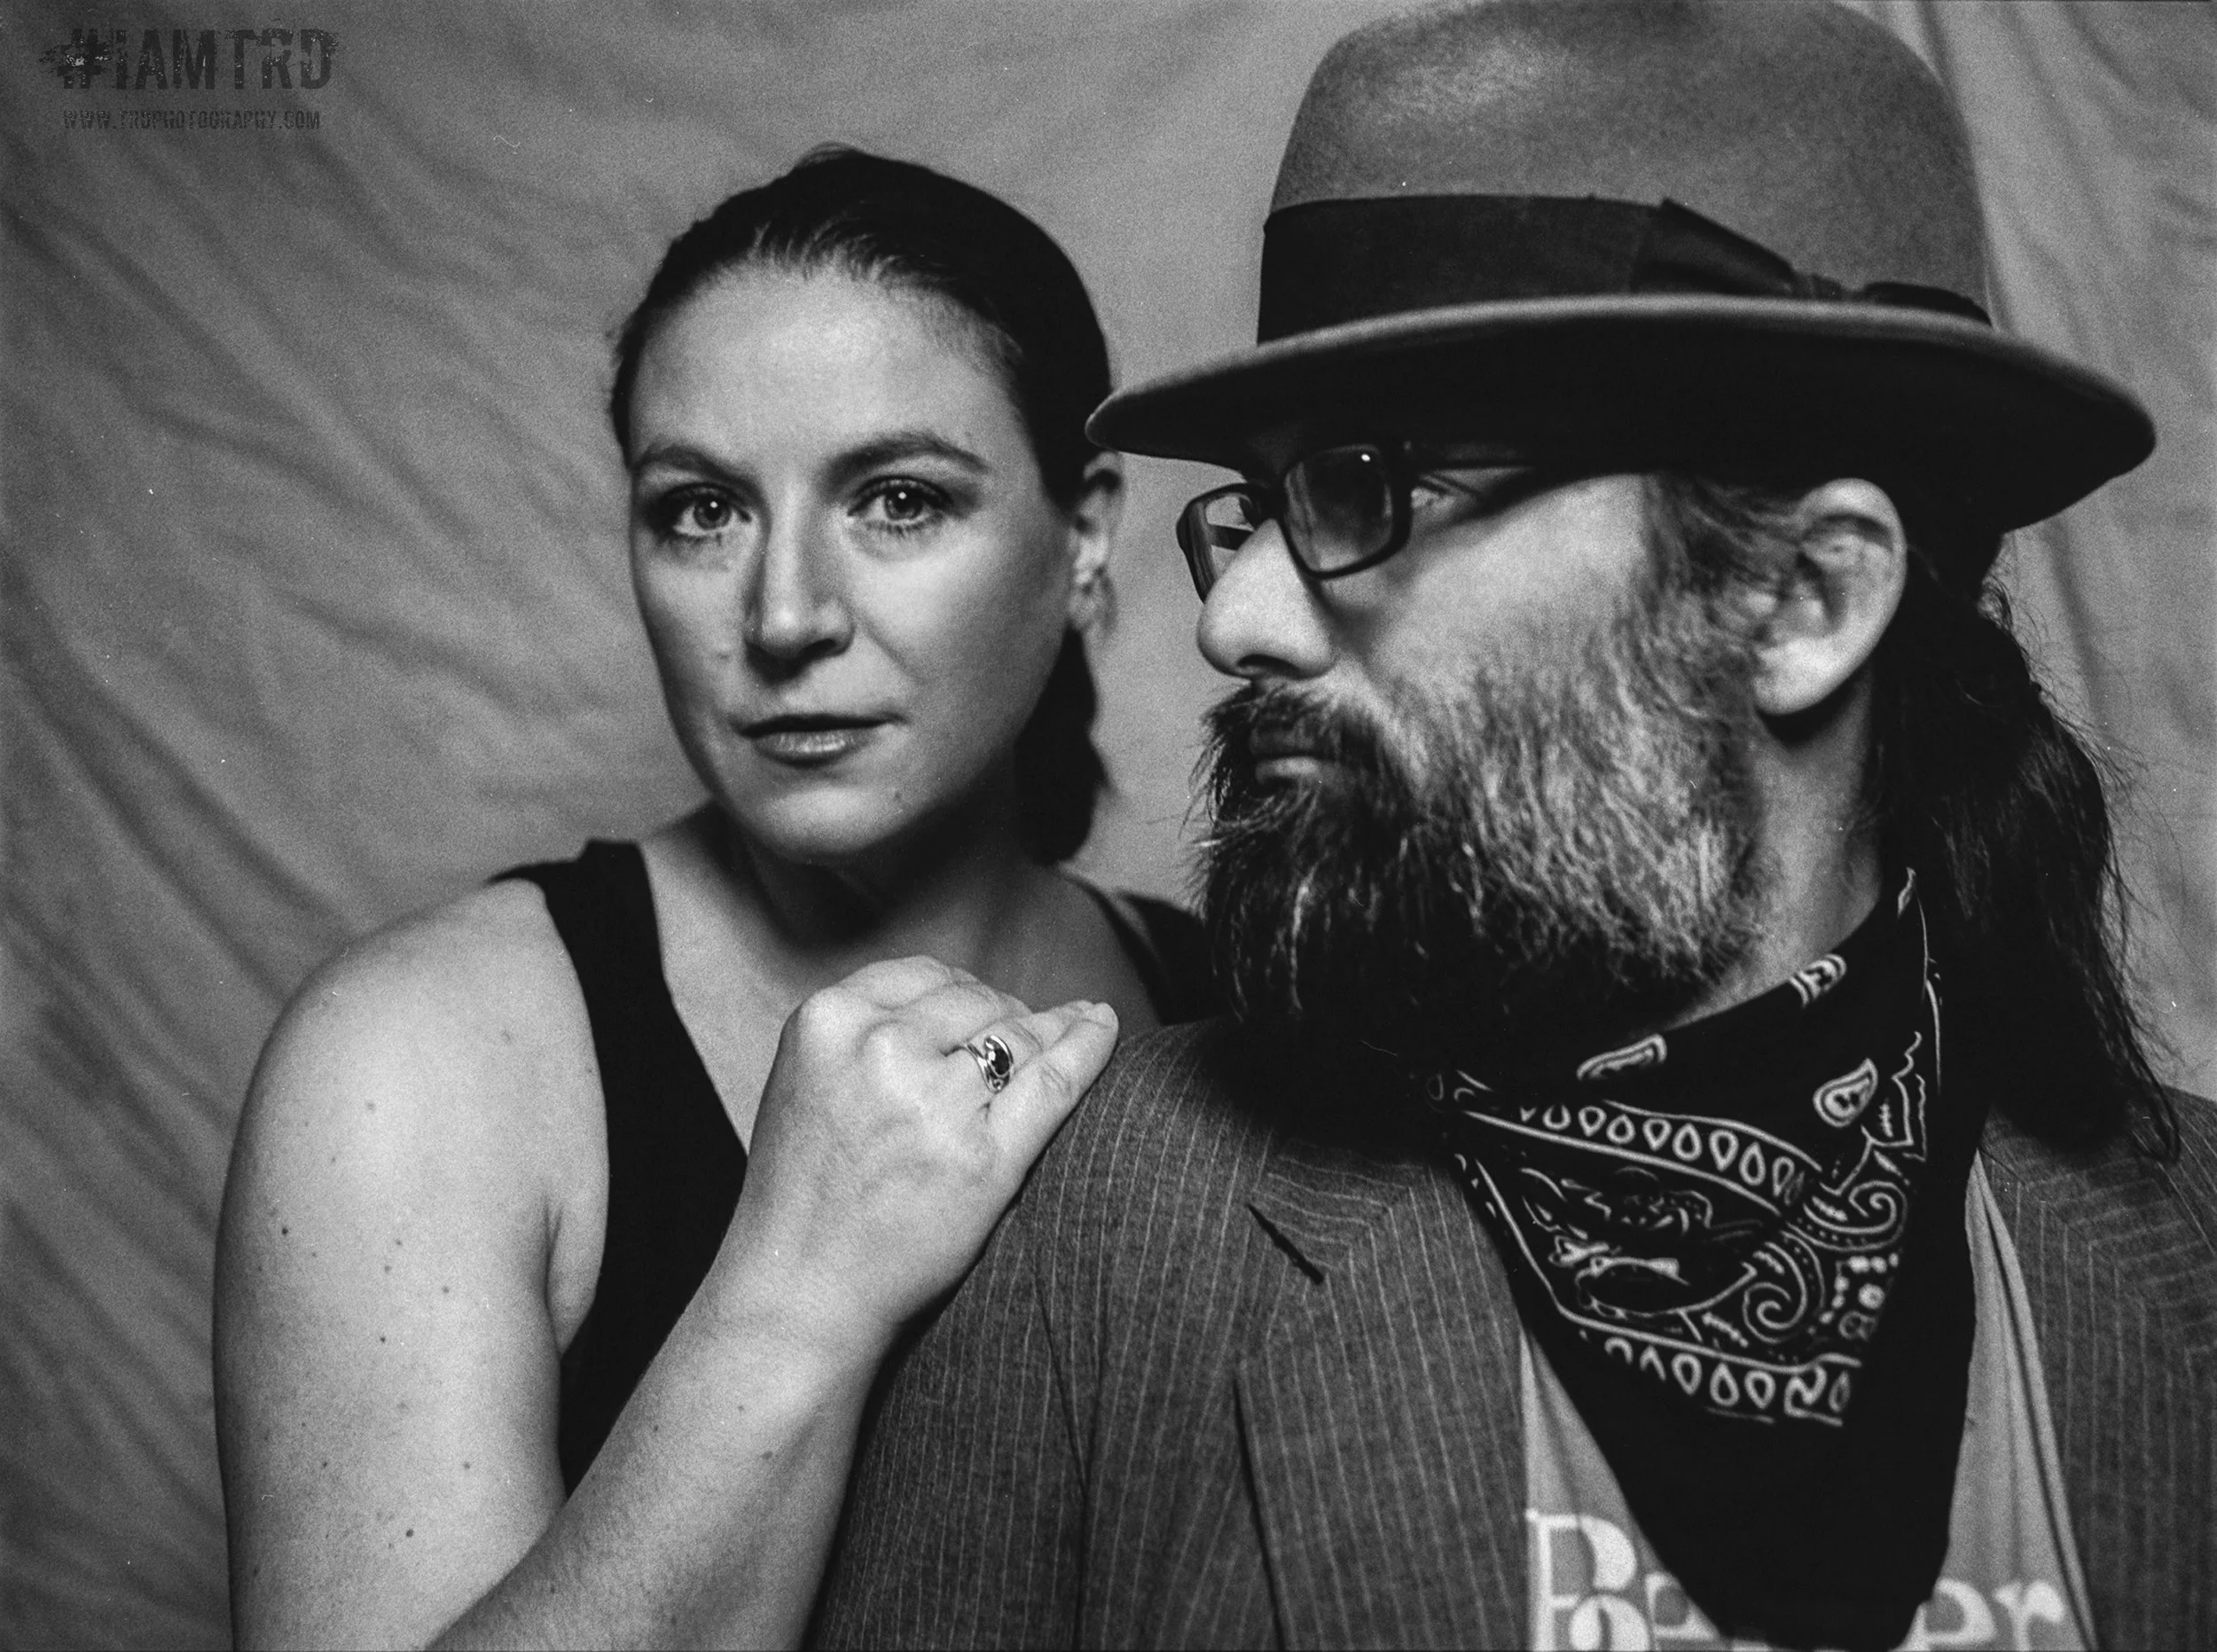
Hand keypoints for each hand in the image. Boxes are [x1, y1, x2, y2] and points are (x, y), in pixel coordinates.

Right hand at [714, 957, 1117, 1360]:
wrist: (798, 1292)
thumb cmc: (803, 1196)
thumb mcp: (807, 1081)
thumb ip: (863, 1034)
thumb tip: (954, 999)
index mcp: (829, 1021)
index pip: (923, 976)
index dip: (964, 988)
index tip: (984, 1003)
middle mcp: (880, 1051)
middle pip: (977, 1001)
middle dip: (1005, 1013)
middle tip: (1025, 1032)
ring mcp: (936, 1105)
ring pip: (1019, 1036)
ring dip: (1051, 1028)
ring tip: (1078, 1024)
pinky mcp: (984, 1160)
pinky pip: (1055, 1081)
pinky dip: (1088, 1046)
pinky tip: (1103, 1026)